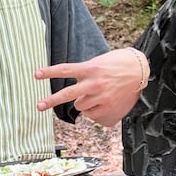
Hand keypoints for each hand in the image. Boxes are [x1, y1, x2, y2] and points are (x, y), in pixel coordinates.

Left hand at [35, 48, 149, 127]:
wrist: (139, 70)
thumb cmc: (117, 64)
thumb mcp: (98, 62)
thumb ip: (84, 72)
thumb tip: (74, 90)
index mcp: (90, 68)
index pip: (65, 70)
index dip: (49, 72)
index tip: (36, 75)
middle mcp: (94, 82)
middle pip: (67, 94)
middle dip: (51, 101)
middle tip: (39, 106)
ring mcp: (101, 96)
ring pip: (80, 106)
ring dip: (83, 102)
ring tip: (94, 94)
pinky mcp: (108, 106)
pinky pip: (91, 114)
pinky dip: (93, 110)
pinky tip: (101, 101)